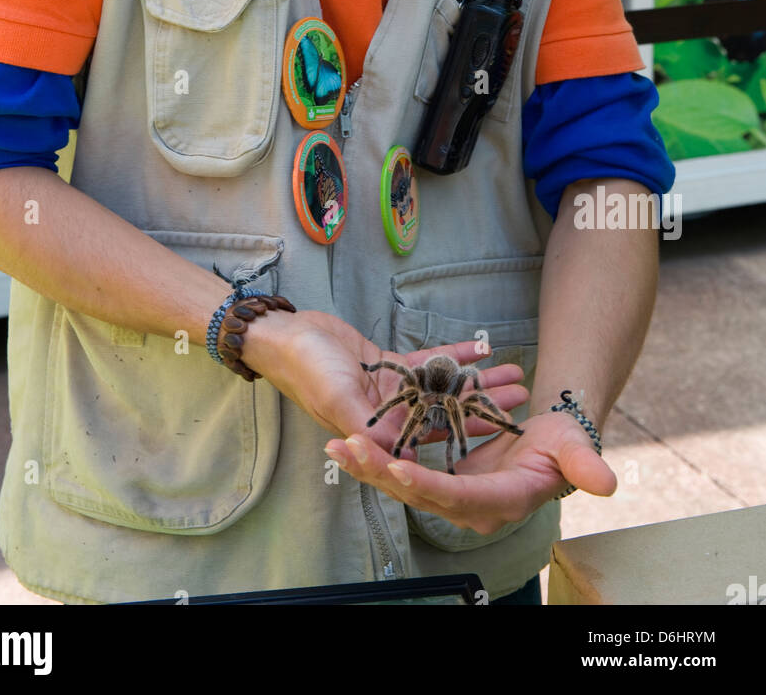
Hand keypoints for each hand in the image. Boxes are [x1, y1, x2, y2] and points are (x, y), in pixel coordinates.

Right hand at [242, 308, 528, 450]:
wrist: (286, 335)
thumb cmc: (308, 369)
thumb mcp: (338, 398)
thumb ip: (369, 425)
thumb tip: (404, 453)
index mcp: (380, 431)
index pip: (433, 436)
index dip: (471, 431)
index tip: (505, 424)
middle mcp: (390, 417)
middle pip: (447, 412)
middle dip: (484, 403)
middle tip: (521, 393)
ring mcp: (391, 392)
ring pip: (442, 387)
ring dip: (474, 379)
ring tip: (511, 370)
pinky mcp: (387, 367)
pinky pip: (425, 363)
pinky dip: (451, 355)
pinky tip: (479, 348)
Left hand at [324, 408, 616, 535]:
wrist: (552, 441)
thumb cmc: (565, 443)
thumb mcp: (576, 448)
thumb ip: (584, 465)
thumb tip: (605, 483)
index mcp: (498, 500)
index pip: (455, 498)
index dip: (427, 484)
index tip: (398, 469)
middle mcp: (468, 504)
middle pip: (417, 492)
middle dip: (381, 472)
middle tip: (348, 448)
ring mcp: (450, 492)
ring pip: (402, 481)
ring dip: (370, 464)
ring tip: (336, 445)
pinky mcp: (438, 477)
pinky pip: (402, 466)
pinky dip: (377, 453)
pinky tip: (348, 438)